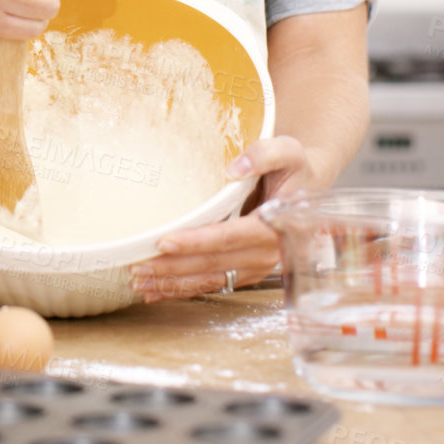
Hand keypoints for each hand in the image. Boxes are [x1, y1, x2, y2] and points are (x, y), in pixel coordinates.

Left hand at [129, 135, 325, 301]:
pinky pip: (213, 284)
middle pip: (214, 264)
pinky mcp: (245, 273)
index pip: (230, 237)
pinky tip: (157, 292)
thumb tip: (235, 168)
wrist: (307, 188)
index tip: (164, 242)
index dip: (197, 242)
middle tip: (137, 267)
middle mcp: (268, 255)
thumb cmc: (293, 168)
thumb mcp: (287, 151)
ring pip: (210, 280)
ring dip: (174, 284)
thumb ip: (264, 154)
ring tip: (139, 282)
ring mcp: (257, 268)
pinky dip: (183, 290)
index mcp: (276, 227)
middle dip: (174, 268)